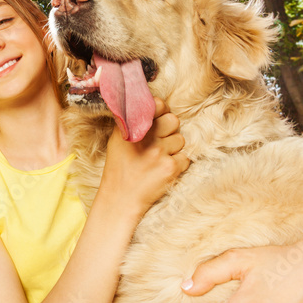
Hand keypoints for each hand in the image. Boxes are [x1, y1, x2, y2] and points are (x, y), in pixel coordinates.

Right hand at [99, 97, 188, 216]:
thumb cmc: (119, 168)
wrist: (122, 198)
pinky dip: (177, 163)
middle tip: (159, 140)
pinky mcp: (171, 168)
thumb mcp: (117, 139)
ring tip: (159, 158)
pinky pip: (185, 157)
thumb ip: (132, 121)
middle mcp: (147, 137)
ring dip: (173, 148)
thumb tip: (149, 106)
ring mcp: (160, 152)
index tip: (158, 118)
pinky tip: (164, 168)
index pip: (158, 105)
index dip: (161, 110)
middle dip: (169, 129)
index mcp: (132, 127)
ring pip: (181, 139)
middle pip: (173, 120)